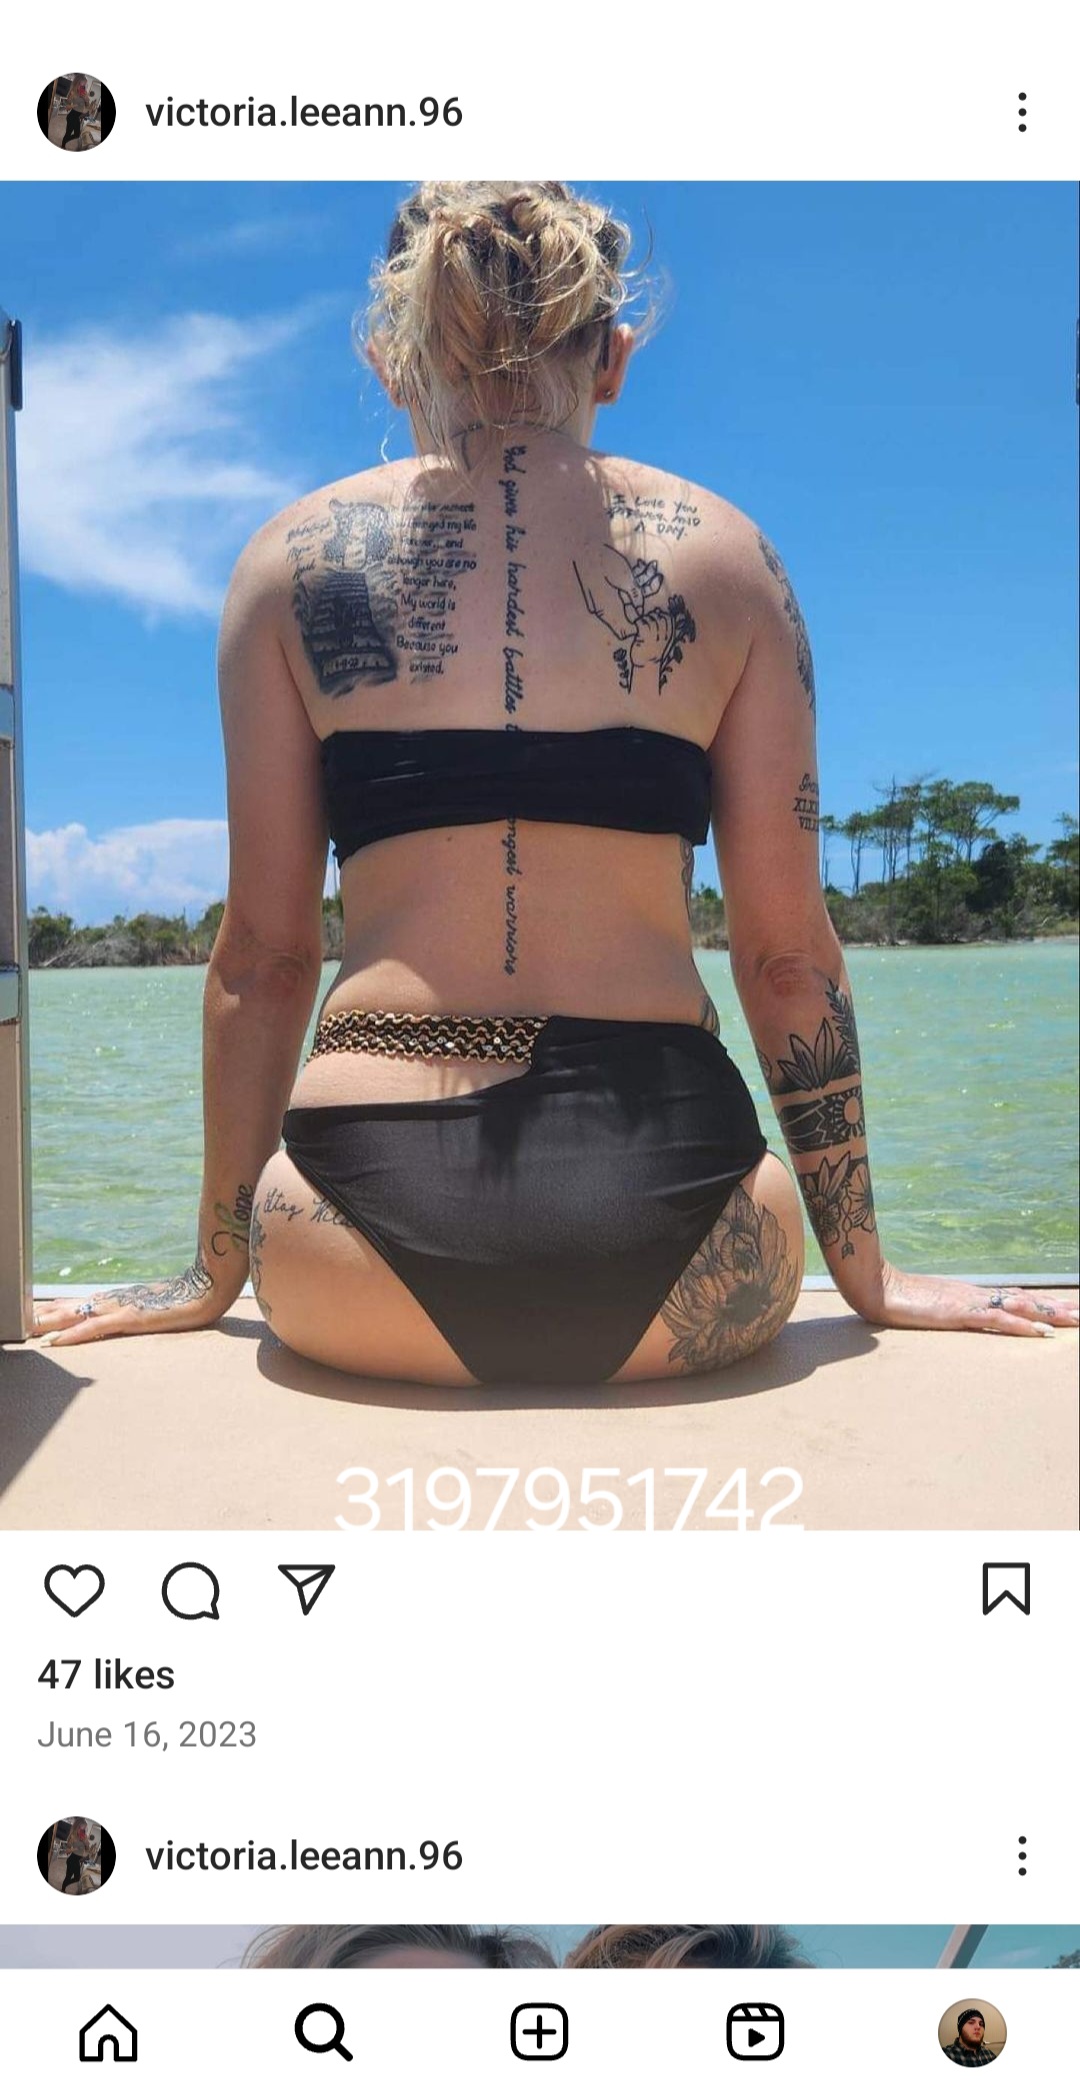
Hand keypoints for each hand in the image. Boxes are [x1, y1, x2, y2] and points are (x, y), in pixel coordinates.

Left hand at [31, 1258, 228, 1347]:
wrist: (209, 1286)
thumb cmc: (191, 1296)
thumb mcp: (163, 1306)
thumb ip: (147, 1309)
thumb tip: (137, 1314)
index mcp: (122, 1298)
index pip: (83, 1302)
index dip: (59, 1307)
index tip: (39, 1312)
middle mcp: (116, 1299)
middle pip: (72, 1306)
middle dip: (47, 1314)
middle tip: (21, 1321)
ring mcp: (122, 1307)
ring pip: (77, 1314)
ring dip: (51, 1322)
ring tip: (28, 1329)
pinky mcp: (130, 1317)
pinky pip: (96, 1327)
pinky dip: (74, 1334)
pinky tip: (57, 1341)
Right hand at [862, 1264, 1078, 1337]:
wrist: (877, 1287)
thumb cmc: (896, 1297)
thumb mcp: (927, 1306)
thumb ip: (944, 1309)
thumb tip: (954, 1314)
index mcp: (971, 1294)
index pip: (1015, 1297)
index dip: (1042, 1302)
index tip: (1065, 1306)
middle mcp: (977, 1295)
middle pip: (1026, 1300)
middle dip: (1057, 1307)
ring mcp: (970, 1302)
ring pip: (1021, 1307)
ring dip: (1051, 1314)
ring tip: (1076, 1320)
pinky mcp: (961, 1312)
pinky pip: (999, 1320)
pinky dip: (1024, 1326)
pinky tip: (1042, 1332)